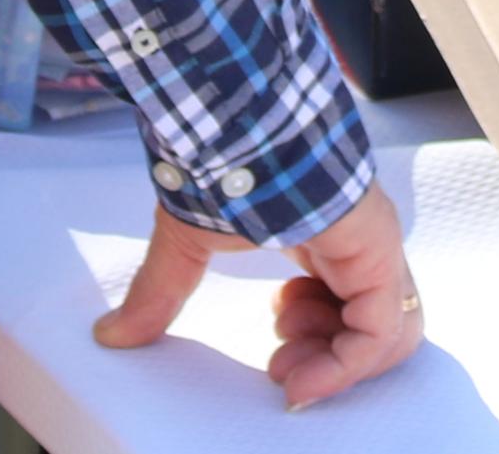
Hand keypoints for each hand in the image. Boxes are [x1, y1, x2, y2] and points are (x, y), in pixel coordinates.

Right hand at [94, 181, 422, 409]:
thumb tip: (112, 332)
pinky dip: (347, 366)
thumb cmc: (217, 160)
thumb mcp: (186, 240)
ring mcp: (372, 246)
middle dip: (324, 358)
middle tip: (278, 369)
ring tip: (285, 364)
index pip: (343, 304)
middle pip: (367, 321)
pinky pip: (383, 329)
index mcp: (321, 235)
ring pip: (387, 331)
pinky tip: (305, 379)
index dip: (316, 345)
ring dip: (335, 366)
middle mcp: (356, 243)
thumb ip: (160, 291)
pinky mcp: (377, 252)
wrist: (236, 118)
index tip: (273, 365)